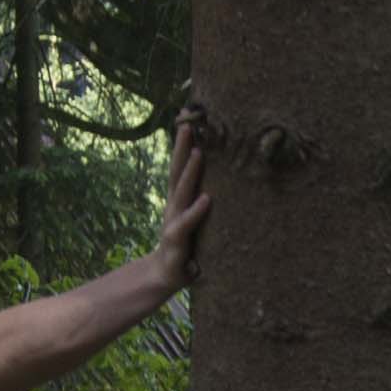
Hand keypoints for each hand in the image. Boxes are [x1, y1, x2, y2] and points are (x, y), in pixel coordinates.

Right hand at [150, 107, 216, 289]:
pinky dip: (196, 210)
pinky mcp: (177, 240)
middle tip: (188, 123)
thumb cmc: (187, 243)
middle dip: (182, 146)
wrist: (167, 273)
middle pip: (177, 170)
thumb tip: (224, 177)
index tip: (188, 117)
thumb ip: (202, 196)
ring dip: (189, 172)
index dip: (183, 142)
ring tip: (198, 153)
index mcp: (179, 198)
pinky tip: (206, 198)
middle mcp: (174, 205)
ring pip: (181, 192)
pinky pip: (187, 223)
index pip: (180, 165)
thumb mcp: (195, 217)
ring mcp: (174, 220)